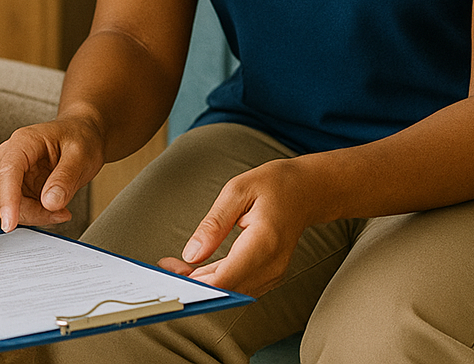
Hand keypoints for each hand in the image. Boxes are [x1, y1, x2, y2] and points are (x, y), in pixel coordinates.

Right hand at [0, 115, 104, 230]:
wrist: (85, 134)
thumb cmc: (81, 136)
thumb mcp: (80, 155)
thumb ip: (65, 178)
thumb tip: (49, 202)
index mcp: (23, 142)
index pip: (8, 172)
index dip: (7, 199)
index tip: (10, 222)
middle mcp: (13, 156)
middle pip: (7, 193)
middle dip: (33, 211)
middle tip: (61, 213)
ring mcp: (16, 174)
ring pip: (13, 206)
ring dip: (37, 214)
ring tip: (63, 209)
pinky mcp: (22, 188)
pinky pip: (23, 209)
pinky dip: (40, 214)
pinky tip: (58, 208)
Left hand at [156, 160, 311, 297]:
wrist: (306, 191)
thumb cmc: (273, 185)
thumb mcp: (237, 190)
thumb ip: (213, 224)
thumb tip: (191, 254)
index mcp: (264, 241)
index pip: (226, 278)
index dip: (196, 283)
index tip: (171, 275)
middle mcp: (272, 264)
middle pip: (227, 288)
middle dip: (193, 283)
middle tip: (167, 268)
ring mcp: (273, 272)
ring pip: (232, 289)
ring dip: (203, 282)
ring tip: (176, 266)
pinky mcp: (270, 274)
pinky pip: (239, 283)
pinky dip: (217, 278)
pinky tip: (197, 267)